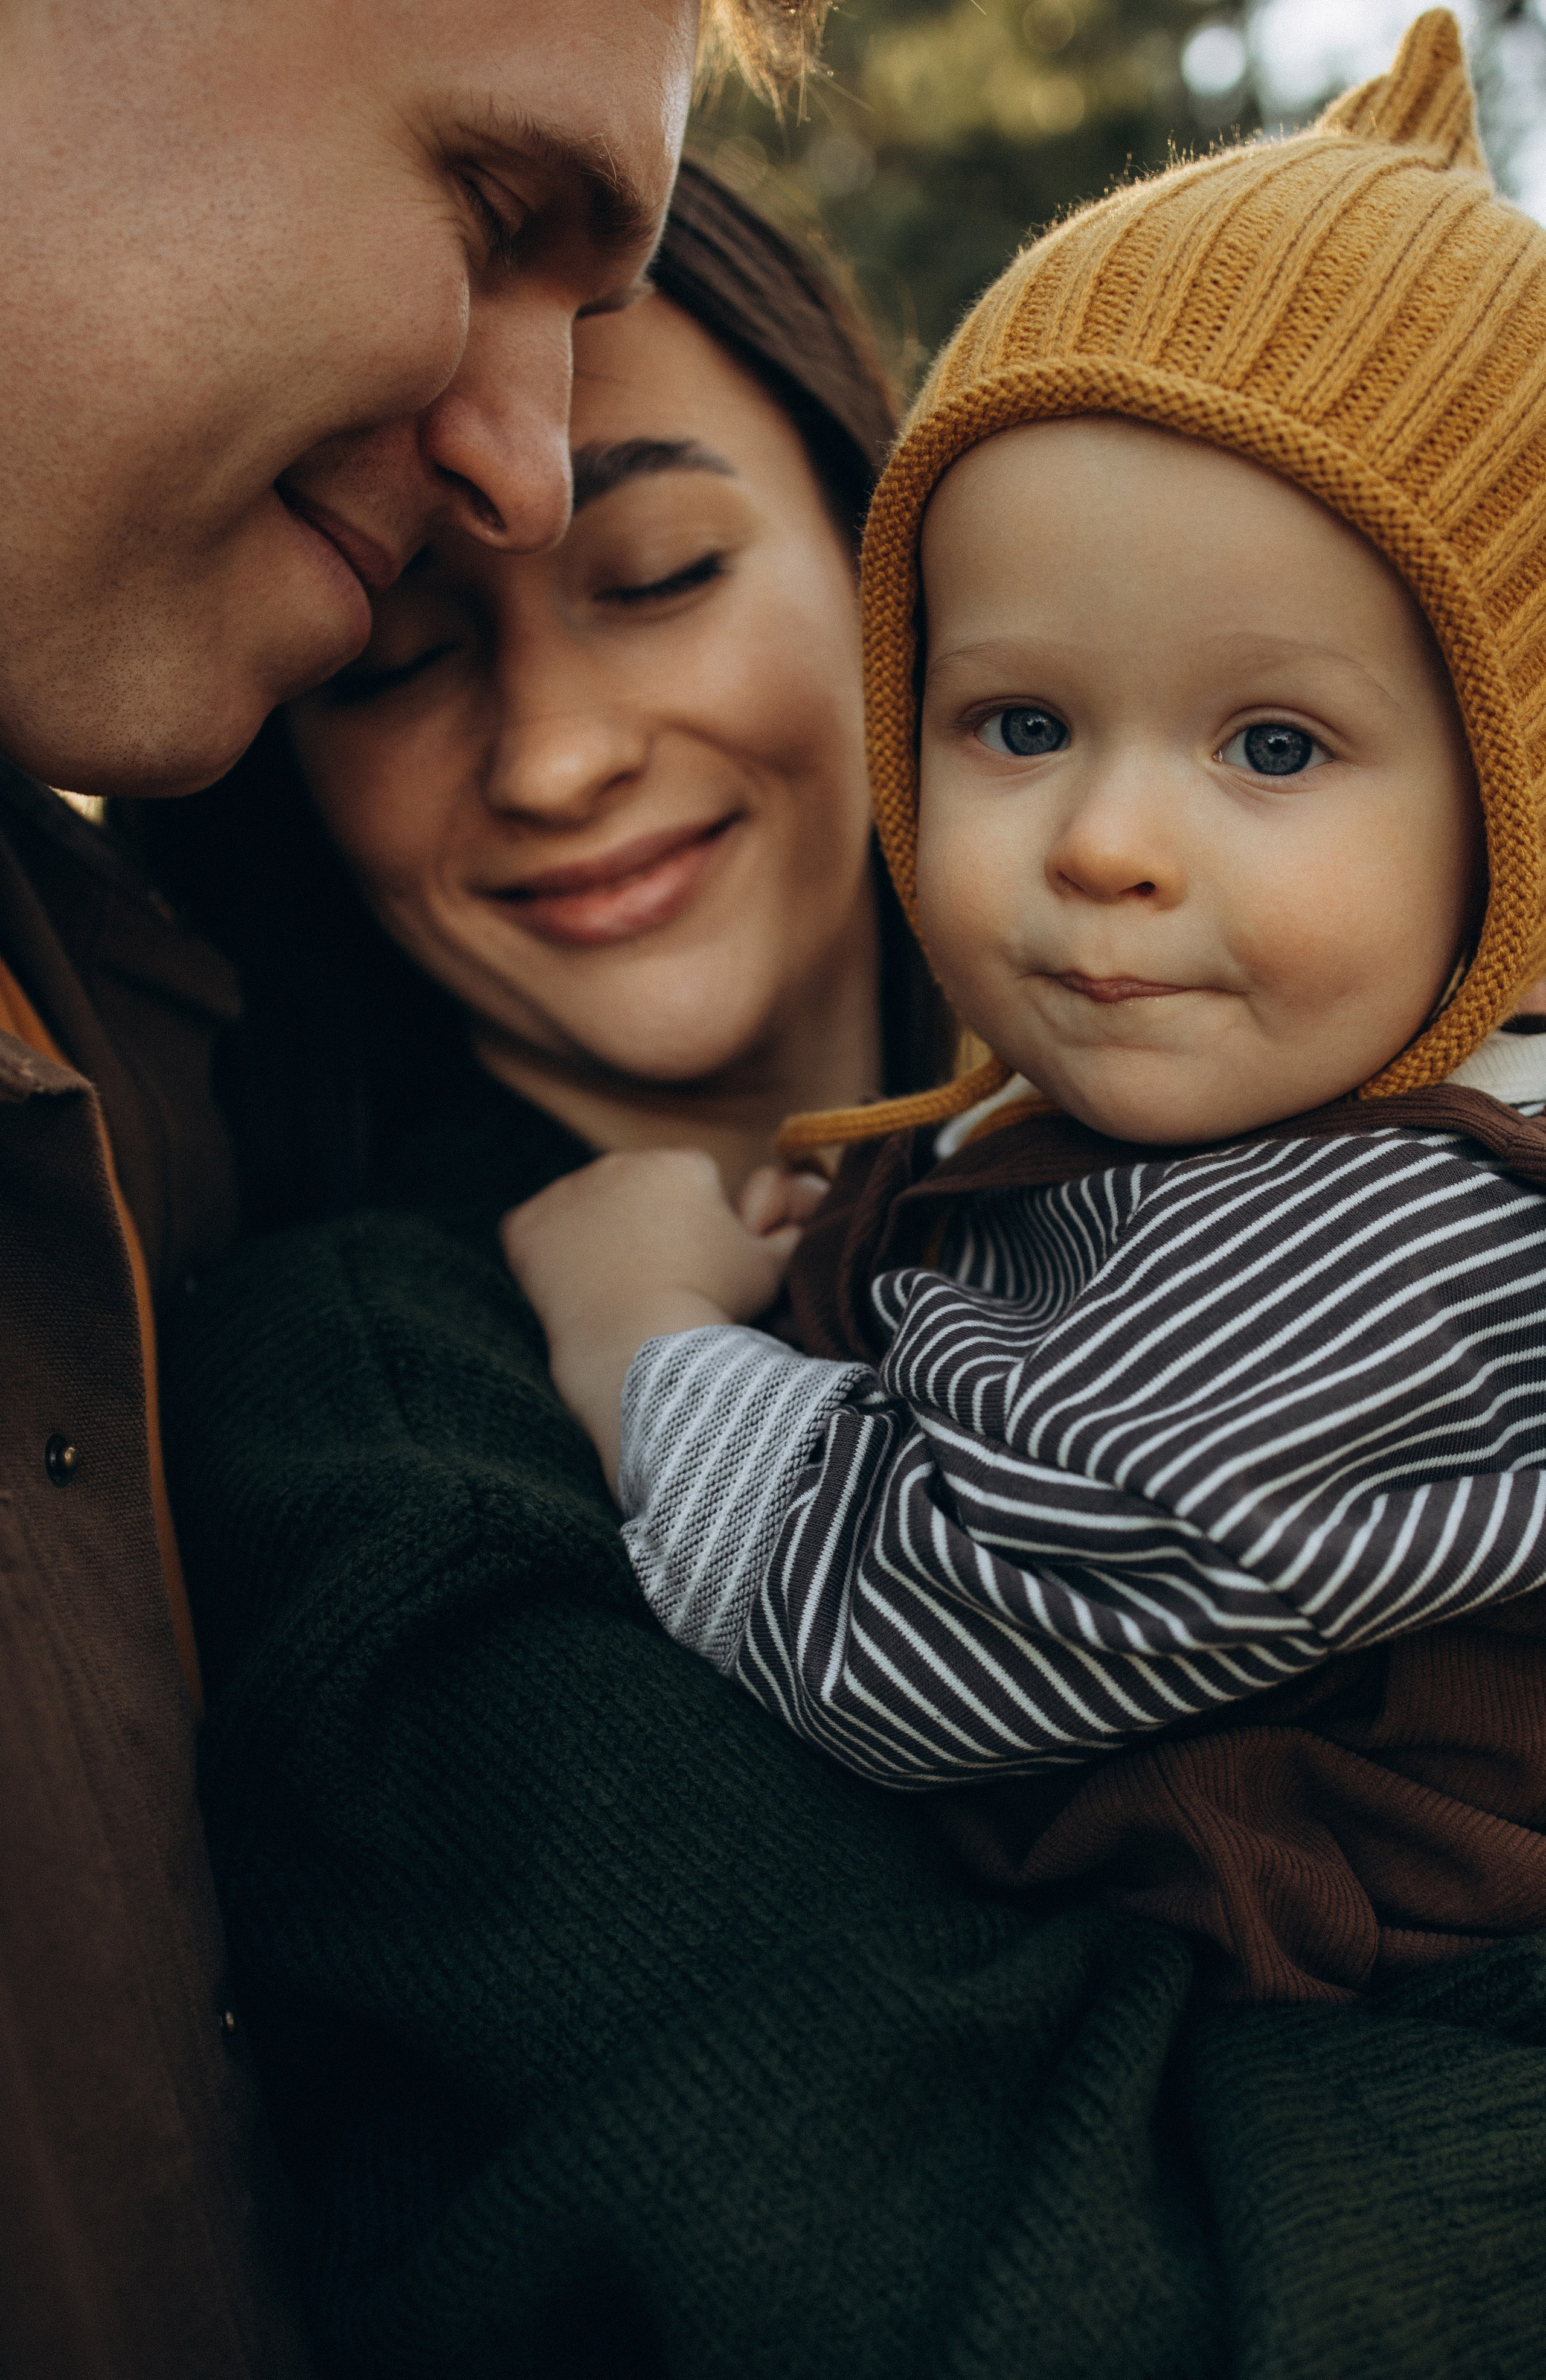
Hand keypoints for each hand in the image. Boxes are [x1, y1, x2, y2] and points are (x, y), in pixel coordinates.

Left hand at [500, 1150, 818, 1489]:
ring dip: (594, 1241)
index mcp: (681, 1163)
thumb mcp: (771, 1268)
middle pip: (631, 1194)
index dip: (692, 1230)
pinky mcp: (525, 1225)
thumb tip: (815, 1204)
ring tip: (614, 1293)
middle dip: (641, 1229)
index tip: (692, 1271)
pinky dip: (544, 1259)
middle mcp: (618, 1163)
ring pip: (584, 1212)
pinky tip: (569, 1292)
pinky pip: (533, 1234)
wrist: (643, 1349)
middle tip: (652, 1285)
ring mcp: (567, 1192)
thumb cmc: (712, 1308)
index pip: (686, 1186)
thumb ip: (793, 1231)